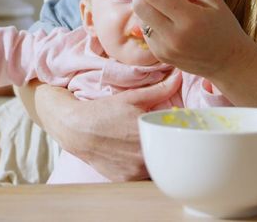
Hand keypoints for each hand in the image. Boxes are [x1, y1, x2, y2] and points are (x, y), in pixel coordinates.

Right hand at [35, 71, 182, 181]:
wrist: (75, 130)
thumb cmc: (103, 111)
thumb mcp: (132, 97)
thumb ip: (159, 89)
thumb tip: (178, 77)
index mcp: (150, 134)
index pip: (179, 140)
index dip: (181, 136)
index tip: (180, 131)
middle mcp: (144, 156)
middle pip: (170, 156)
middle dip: (171, 148)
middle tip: (168, 140)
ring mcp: (135, 170)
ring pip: (159, 169)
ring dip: (159, 160)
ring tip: (154, 148)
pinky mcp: (126, 179)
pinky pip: (144, 177)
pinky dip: (145, 169)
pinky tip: (137, 156)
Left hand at [132, 0, 256, 77]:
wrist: (229, 61)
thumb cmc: (223, 24)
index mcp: (189, 18)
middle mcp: (174, 37)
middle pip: (139, 5)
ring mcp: (165, 49)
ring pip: (139, 18)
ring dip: (146, 6)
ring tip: (165, 6)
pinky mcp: (161, 57)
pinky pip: (145, 32)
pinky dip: (151, 21)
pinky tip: (167, 21)